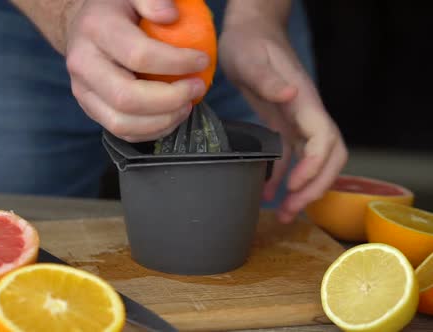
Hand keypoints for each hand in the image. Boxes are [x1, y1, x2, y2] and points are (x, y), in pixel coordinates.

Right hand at [64, 0, 208, 141]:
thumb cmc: (118, 9)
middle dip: (170, 100)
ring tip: (186, 105)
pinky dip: (151, 131)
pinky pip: (121, 132)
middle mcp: (83, 64)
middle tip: (197, 88)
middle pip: (126, 98)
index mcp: (95, 30)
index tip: (202, 60)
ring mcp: (83, 91)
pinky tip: (171, 116)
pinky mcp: (90, 109)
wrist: (84, 27)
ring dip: (162, 120)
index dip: (176, 62)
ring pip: (121, 123)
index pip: (138, 55)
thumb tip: (171, 16)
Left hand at [219, 18, 347, 222]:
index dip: (314, 166)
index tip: (295, 185)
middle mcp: (306, 113)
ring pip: (313, 161)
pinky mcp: (283, 123)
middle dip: (315, 186)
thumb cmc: (249, 43)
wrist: (249, 33)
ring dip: (304, 189)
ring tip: (285, 213)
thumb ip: (268, 78)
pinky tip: (268, 193)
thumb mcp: (250, 58)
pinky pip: (291, 156)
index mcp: (303, 100)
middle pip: (329, 156)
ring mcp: (297, 120)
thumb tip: (290, 95)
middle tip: (291, 210)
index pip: (324, 139)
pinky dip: (283, 176)